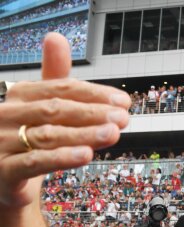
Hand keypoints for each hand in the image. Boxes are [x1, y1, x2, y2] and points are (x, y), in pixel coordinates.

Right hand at [0, 32, 130, 208]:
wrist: (6, 183)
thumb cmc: (27, 142)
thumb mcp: (41, 109)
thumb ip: (54, 78)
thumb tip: (56, 38)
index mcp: (19, 96)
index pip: (61, 89)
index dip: (94, 94)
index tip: (124, 101)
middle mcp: (7, 116)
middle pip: (56, 110)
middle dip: (94, 113)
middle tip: (123, 118)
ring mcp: (2, 143)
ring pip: (48, 135)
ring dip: (84, 134)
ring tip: (113, 134)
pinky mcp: (4, 170)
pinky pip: (35, 162)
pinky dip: (62, 157)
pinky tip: (86, 155)